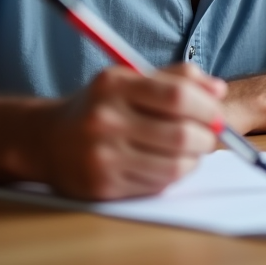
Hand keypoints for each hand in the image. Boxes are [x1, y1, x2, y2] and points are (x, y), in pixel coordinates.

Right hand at [37, 63, 226, 199]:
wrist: (47, 140)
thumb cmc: (101, 105)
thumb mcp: (131, 78)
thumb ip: (177, 78)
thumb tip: (218, 90)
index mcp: (114, 85)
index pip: (178, 96)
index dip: (207, 107)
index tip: (217, 112)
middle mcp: (104, 120)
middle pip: (180, 135)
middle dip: (206, 137)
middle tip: (209, 136)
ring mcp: (102, 156)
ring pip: (174, 165)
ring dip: (193, 159)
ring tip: (190, 150)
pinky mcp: (102, 186)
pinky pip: (157, 184)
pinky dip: (172, 175)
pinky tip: (166, 163)